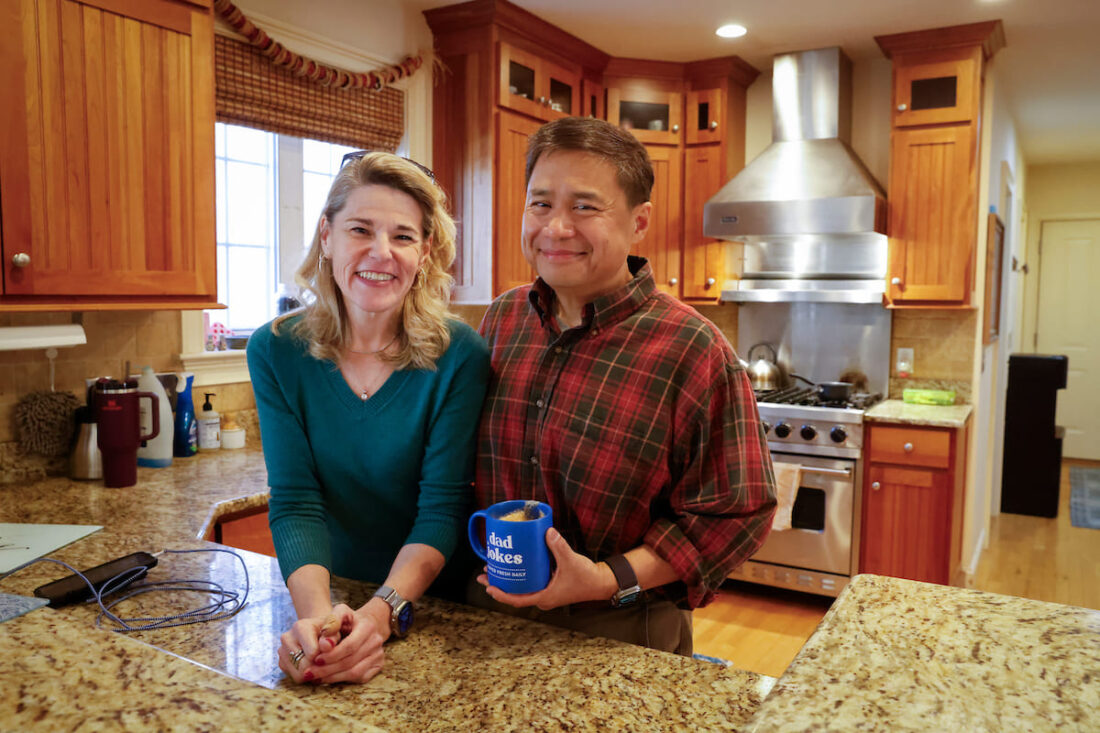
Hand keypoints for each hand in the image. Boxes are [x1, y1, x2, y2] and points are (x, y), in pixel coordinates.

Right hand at [278, 607, 336, 683]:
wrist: (317, 630)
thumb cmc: (329, 631)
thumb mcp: (335, 630)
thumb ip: (333, 637)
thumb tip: (327, 647)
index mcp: (300, 627)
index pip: (312, 653)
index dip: (325, 657)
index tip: (331, 653)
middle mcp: (287, 638)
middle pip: (304, 666)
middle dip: (318, 667)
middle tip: (327, 662)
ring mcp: (281, 651)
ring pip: (298, 675)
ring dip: (312, 673)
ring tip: (320, 663)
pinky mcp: (281, 662)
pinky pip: (294, 677)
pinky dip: (305, 675)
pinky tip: (312, 665)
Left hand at [304, 602, 387, 683]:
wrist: (369, 623)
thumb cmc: (349, 619)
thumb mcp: (340, 612)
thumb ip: (331, 622)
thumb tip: (324, 644)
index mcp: (368, 627)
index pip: (350, 646)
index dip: (332, 655)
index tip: (315, 659)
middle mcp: (376, 642)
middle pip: (351, 661)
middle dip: (328, 669)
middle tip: (310, 673)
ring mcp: (379, 655)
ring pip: (355, 672)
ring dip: (333, 677)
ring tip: (316, 677)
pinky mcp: (378, 666)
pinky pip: (359, 678)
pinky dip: (342, 680)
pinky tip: (327, 678)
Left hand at [476, 528, 616, 610]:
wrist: (600, 582)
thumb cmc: (586, 577)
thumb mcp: (571, 561)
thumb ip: (559, 546)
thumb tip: (547, 531)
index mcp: (544, 597)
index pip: (517, 600)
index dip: (501, 594)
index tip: (489, 586)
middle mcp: (542, 597)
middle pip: (515, 594)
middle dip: (499, 585)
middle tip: (484, 574)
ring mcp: (545, 592)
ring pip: (522, 589)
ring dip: (508, 580)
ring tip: (494, 568)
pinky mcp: (549, 586)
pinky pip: (530, 583)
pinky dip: (521, 576)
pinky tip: (516, 565)